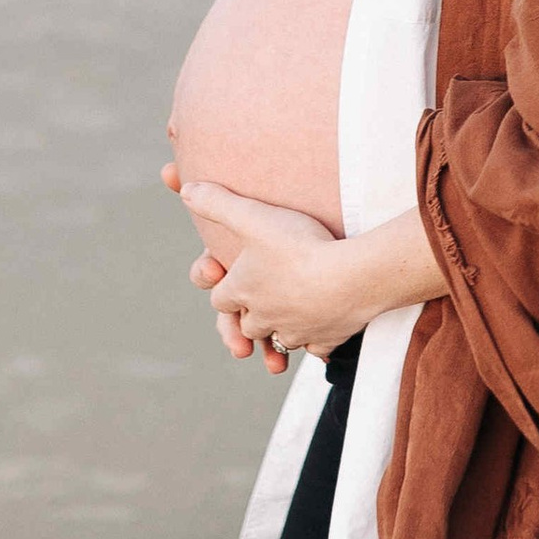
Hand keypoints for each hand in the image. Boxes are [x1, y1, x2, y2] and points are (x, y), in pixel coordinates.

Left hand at [165, 165, 345, 374]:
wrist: (351, 277)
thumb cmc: (300, 247)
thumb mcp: (253, 217)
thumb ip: (218, 204)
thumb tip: (187, 191)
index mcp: (241, 291)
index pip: (220, 299)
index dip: (224, 289)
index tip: (232, 279)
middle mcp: (263, 317)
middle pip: (248, 326)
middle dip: (251, 318)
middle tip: (262, 305)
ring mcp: (295, 332)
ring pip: (281, 340)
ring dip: (282, 333)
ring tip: (291, 321)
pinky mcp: (325, 339)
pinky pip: (316, 347)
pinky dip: (316, 341)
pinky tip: (321, 332)